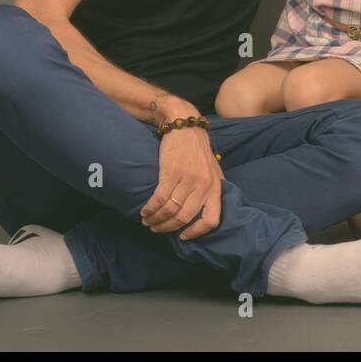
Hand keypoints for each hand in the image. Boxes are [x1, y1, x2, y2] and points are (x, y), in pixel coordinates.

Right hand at [140, 115, 222, 237]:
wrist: (185, 125)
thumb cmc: (198, 149)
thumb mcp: (213, 168)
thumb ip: (212, 188)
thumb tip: (210, 209)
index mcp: (215, 186)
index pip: (211, 219)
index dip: (197, 232)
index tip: (183, 236)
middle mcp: (204, 185)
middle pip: (185, 217)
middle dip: (168, 227)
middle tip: (156, 228)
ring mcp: (188, 178)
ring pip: (170, 209)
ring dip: (156, 219)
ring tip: (147, 220)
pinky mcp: (171, 172)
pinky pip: (159, 198)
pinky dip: (150, 208)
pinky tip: (145, 210)